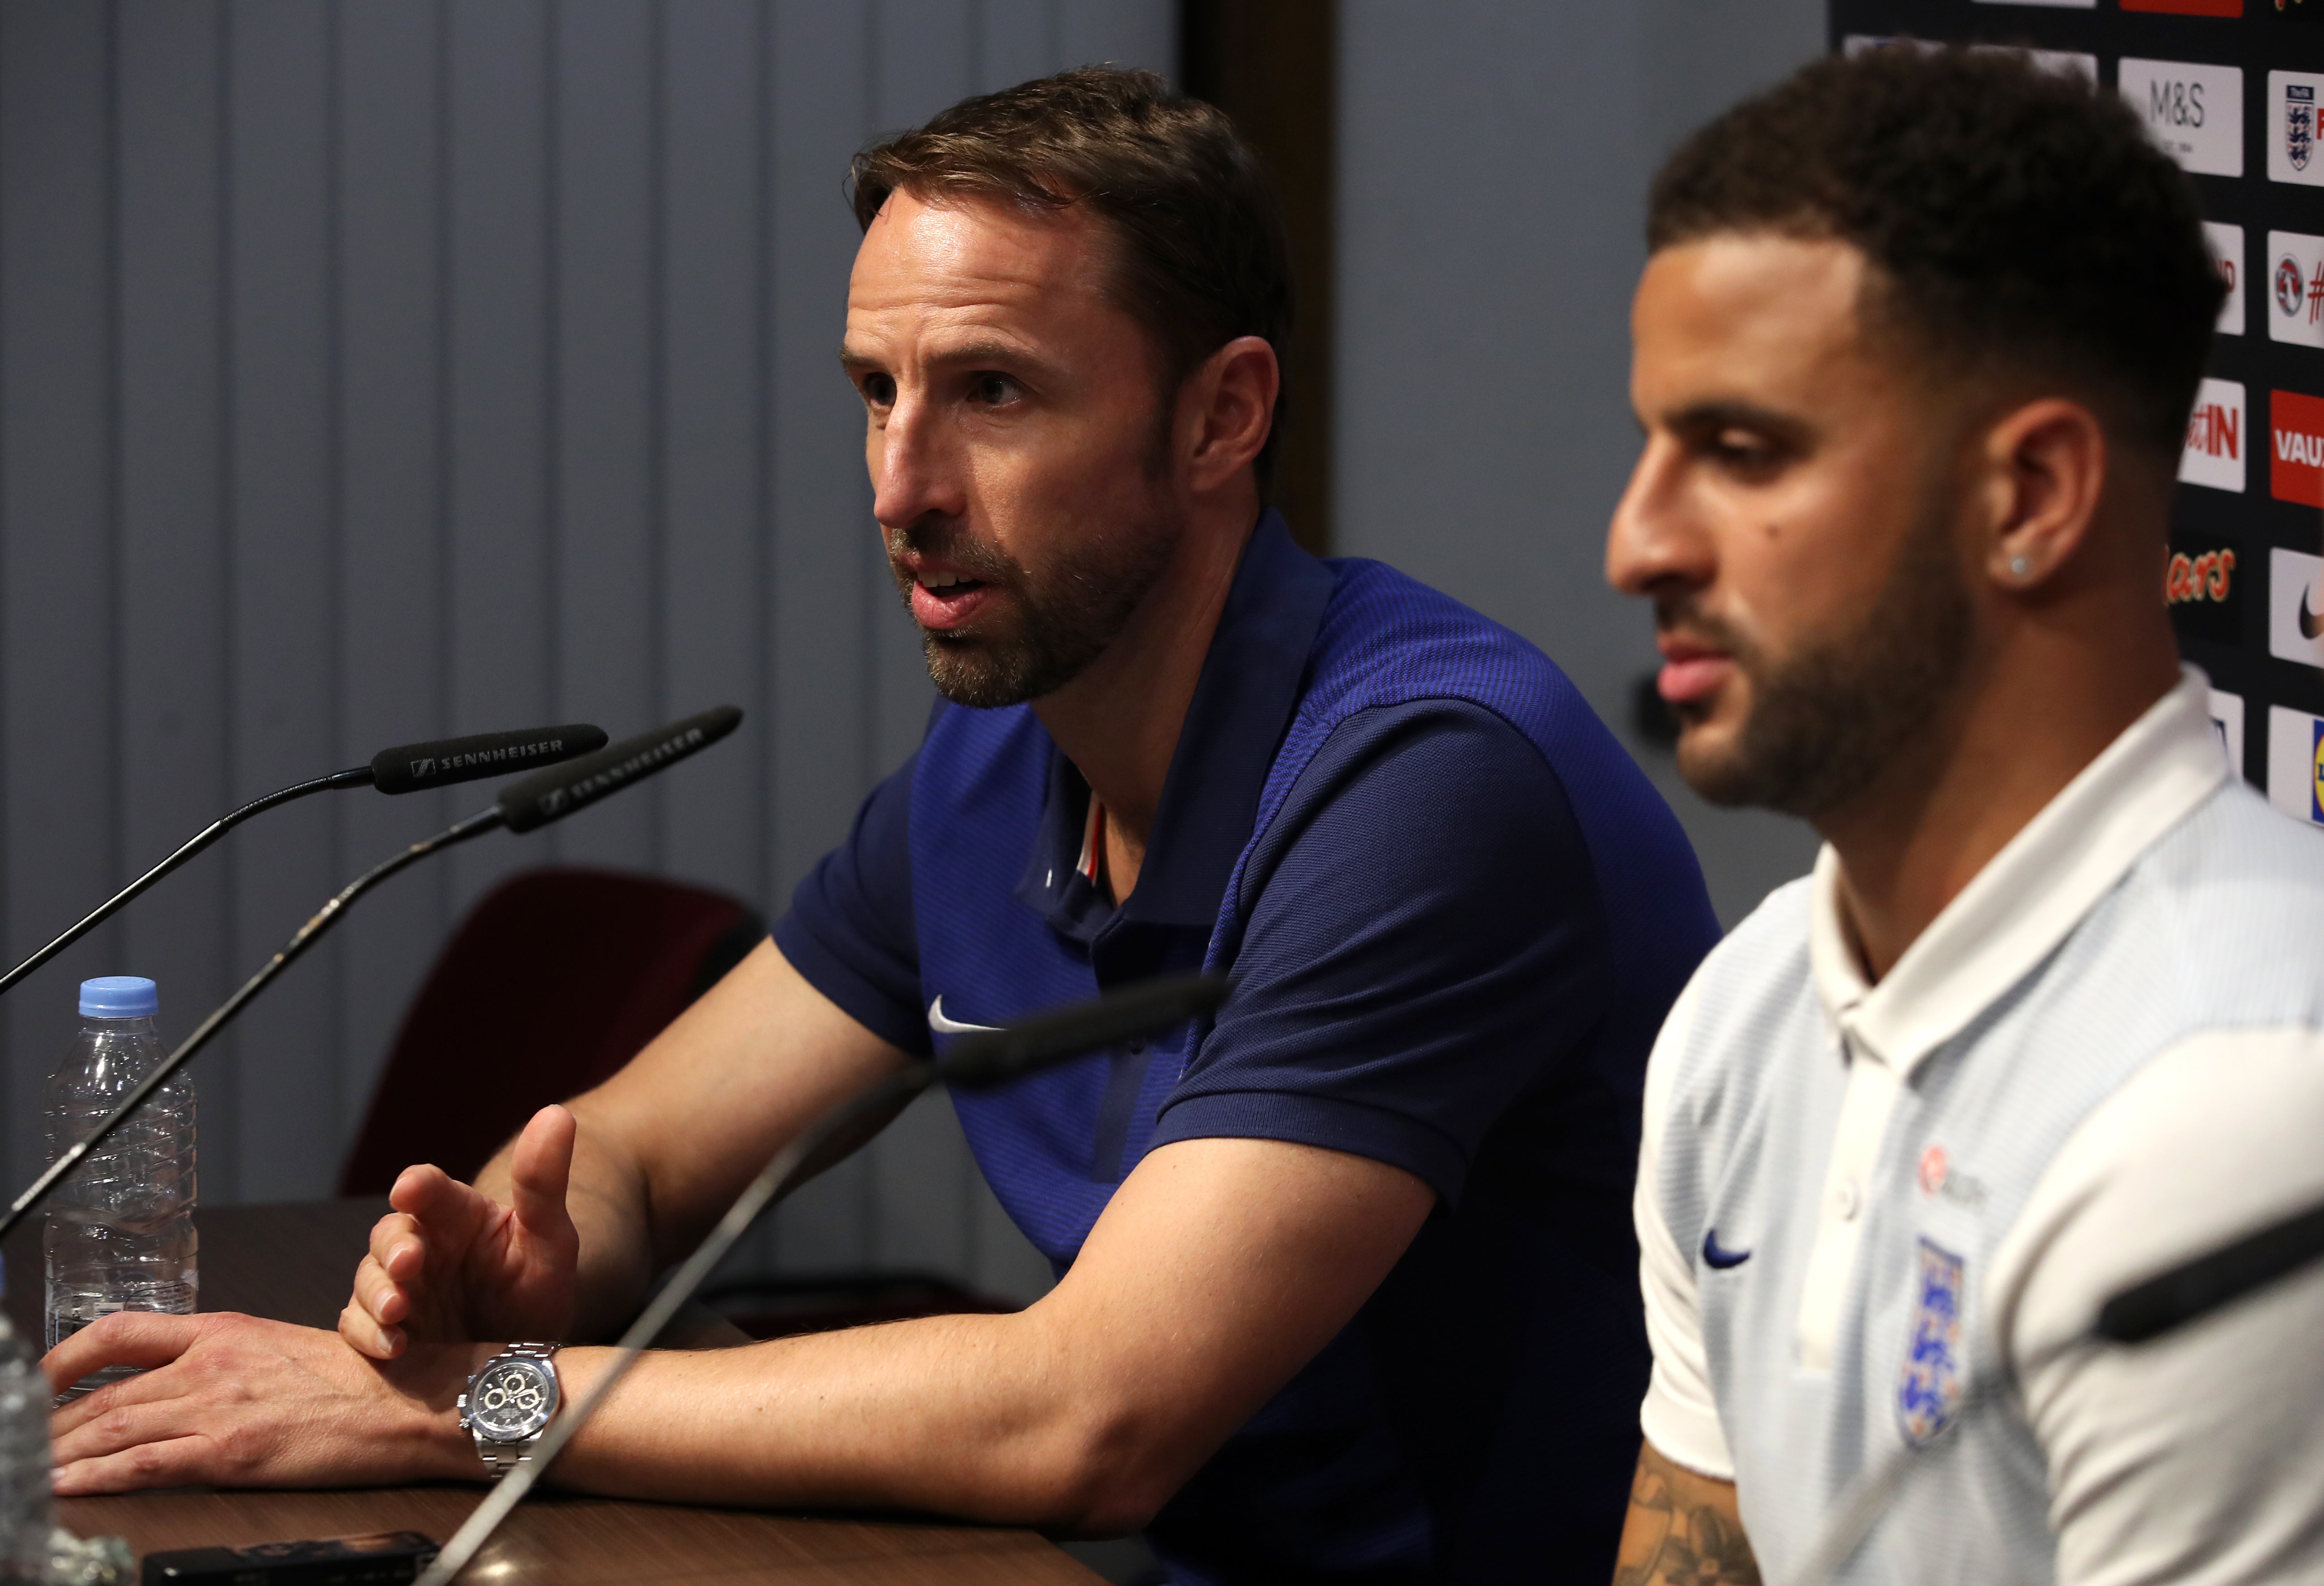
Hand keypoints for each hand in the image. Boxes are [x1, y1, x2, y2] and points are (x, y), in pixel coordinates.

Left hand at [45, 1311, 475, 1494]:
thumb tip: (184, 1389)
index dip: (66, 1356)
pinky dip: (93, 1477)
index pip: (120, 1333)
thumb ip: (228, 1362)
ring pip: (111, 1427)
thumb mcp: (283, 1351)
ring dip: (59, 1452)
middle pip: (105, 1393)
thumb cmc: (361, 1379)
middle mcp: (211, 1362)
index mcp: (224, 1330)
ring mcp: (217, 1406)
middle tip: (21, 1441)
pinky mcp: (228, 1451)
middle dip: (50, 1423)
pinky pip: (140, 1466)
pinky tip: (66, 1486)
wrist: (407, 1400)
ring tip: (29, 1467)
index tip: (38, 1378)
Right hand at [340, 1105, 579, 1359]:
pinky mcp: (386, 1330)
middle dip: (394, 1246)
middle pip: (389, 1233)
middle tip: (410, 1262)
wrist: (528, 1352)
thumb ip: (544, 1182)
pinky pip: (361, 1326)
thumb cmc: (537, 1285)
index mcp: (456, 1214)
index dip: (417, 1186)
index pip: (428, 1188)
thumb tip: (557, 1113)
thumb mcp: (551, 1238)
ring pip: (368, 1279)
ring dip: (377, 1293)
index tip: (410, 1190)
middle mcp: (421, 1245)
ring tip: (398, 1310)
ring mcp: (400, 1288)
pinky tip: (395, 1347)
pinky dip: (369, 1336)